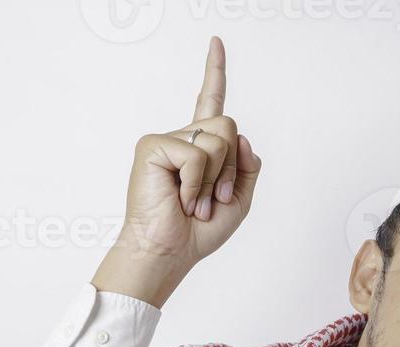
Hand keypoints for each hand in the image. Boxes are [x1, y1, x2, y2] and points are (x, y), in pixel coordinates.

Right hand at [101, 36, 262, 292]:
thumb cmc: (198, 231)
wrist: (170, 251)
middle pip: (229, 126)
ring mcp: (166, 140)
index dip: (215, 72)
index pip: (211, 102)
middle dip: (231, 167)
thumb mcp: (240, 199)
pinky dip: (197, 184)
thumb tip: (241, 135)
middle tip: (215, 199)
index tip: (216, 42)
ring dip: (216, 179)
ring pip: (217, 138)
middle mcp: (183, 138)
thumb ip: (247, 165)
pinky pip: (196, 154)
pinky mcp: (152, 146)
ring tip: (198, 203)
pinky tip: (183, 200)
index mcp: (201, 147)